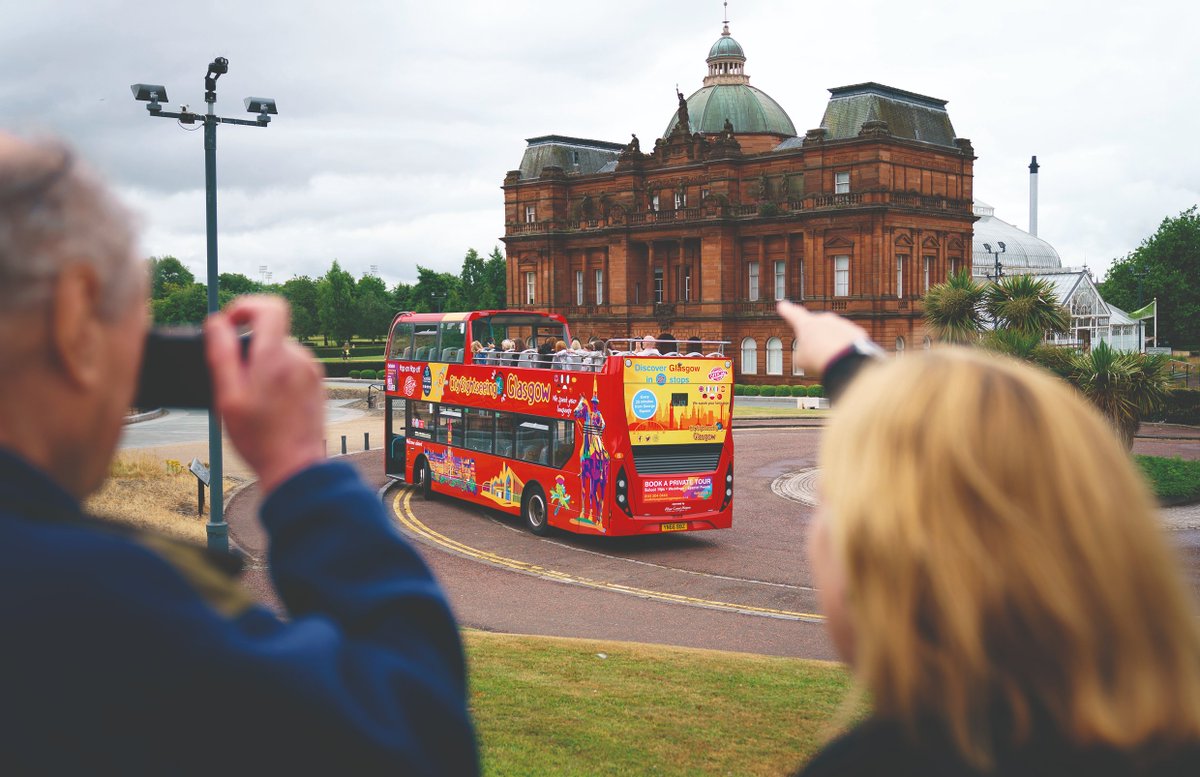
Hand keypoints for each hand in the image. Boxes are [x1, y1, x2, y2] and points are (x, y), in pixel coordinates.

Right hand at [206, 296, 325, 494]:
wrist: (297, 467)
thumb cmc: (260, 438)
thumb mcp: (228, 397)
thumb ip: (221, 355)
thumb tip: (216, 322)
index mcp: (276, 357)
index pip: (270, 307)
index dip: (245, 307)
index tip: (229, 325)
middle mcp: (299, 358)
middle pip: (270, 333)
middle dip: (248, 349)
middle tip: (235, 382)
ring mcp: (311, 371)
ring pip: (279, 352)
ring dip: (262, 366)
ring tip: (253, 401)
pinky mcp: (317, 383)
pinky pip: (292, 367)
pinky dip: (276, 377)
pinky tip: (270, 406)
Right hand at [776, 299, 867, 374]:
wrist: (848, 362)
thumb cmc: (819, 360)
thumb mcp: (800, 360)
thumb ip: (802, 353)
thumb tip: (809, 353)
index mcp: (806, 324)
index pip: (793, 314)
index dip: (787, 311)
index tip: (783, 305)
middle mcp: (824, 319)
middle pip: (816, 328)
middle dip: (816, 339)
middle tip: (816, 355)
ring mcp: (841, 323)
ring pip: (833, 334)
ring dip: (831, 345)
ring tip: (832, 360)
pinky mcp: (856, 331)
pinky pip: (847, 340)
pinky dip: (845, 348)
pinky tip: (845, 358)